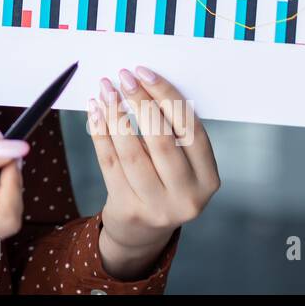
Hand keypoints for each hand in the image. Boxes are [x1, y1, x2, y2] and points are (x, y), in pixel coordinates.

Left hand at [86, 66, 219, 279]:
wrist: (142, 232)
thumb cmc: (164, 184)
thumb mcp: (181, 165)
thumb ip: (172, 133)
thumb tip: (144, 83)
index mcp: (208, 178)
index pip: (190, 129)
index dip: (167, 97)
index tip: (146, 73)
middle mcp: (187, 195)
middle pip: (161, 140)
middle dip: (140, 102)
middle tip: (124, 77)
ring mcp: (157, 206)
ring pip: (131, 152)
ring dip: (115, 115)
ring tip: (106, 91)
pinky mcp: (128, 208)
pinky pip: (109, 163)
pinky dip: (100, 133)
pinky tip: (96, 112)